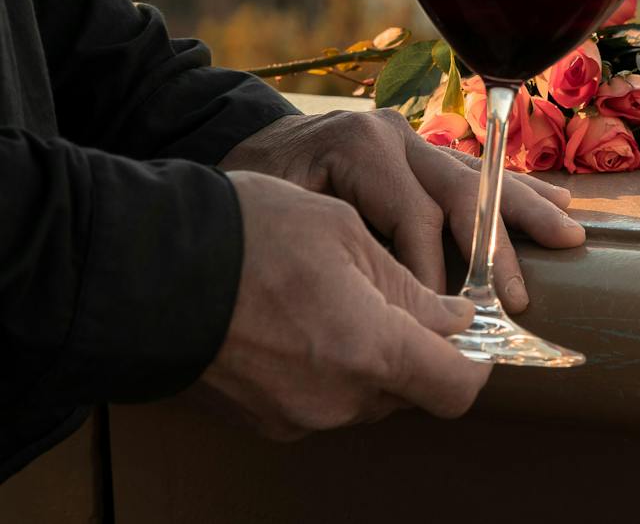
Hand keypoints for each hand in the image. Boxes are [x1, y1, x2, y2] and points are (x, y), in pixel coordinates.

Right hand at [199, 171, 490, 438]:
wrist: (144, 269)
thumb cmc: (247, 235)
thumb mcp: (346, 235)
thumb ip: (409, 288)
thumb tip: (456, 320)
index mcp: (370, 350)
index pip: (458, 386)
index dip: (478, 360)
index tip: (474, 327)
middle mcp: (337, 399)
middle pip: (413, 389)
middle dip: (421, 348)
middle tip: (404, 295)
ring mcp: (297, 416)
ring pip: (369, 394)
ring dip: (374, 355)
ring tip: (343, 296)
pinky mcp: (264, 421)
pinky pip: (325, 398)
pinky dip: (332, 365)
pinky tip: (305, 318)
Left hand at [221, 109, 583, 311]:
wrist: (238, 151)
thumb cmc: (251, 192)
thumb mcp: (278, 216)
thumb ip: (336, 247)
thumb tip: (386, 304)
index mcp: (362, 148)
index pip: (416, 217)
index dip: (434, 271)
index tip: (446, 320)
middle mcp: (395, 137)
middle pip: (461, 191)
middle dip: (497, 246)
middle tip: (519, 297)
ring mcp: (412, 140)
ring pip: (480, 177)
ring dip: (525, 210)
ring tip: (568, 233)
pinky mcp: (420, 151)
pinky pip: (475, 171)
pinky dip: (514, 190)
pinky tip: (556, 201)